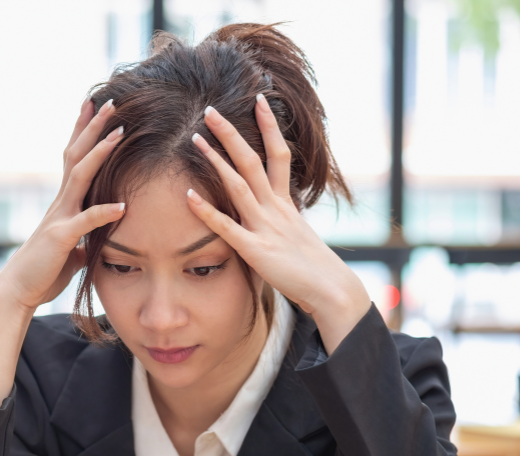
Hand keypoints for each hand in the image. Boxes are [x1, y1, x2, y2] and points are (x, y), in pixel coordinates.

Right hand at [0, 97, 126, 312]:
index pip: (75, 159)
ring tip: (118, 133)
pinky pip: (85, 222)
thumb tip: (94, 239)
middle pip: (76, 155)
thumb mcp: (70, 250)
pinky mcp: (61, 237)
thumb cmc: (43, 271)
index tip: (97, 107)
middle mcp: (60, 203)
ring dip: (99, 153)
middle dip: (93, 128)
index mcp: (63, 203)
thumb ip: (83, 239)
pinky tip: (122, 205)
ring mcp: (59, 217)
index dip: (85, 132)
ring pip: (79, 176)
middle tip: (110, 101)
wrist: (18, 290)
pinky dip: (104, 212)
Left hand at [185, 95, 370, 353]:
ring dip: (216, 161)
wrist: (332, 290)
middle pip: (253, 161)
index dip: (269, 127)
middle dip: (232, 134)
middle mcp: (276, 208)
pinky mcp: (255, 249)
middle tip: (210, 110)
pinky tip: (188, 194)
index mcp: (286, 203)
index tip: (259, 100)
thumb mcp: (296, 235)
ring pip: (239, 185)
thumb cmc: (312, 267)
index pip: (279, 154)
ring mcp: (266, 226)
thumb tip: (270, 213)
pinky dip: (207, 210)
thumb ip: (281, 220)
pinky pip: (227, 226)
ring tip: (196, 138)